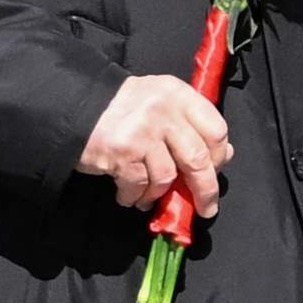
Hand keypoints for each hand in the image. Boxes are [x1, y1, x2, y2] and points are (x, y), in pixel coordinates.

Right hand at [79, 74, 232, 213]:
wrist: (77, 105)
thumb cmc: (125, 109)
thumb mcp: (163, 105)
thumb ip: (192, 126)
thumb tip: (225, 155)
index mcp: (179, 95)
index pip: (216, 129)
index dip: (218, 156)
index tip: (213, 171)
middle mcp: (164, 109)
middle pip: (198, 158)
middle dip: (204, 190)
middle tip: (205, 208)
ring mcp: (143, 130)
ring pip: (167, 176)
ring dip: (158, 194)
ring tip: (148, 198)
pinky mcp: (122, 151)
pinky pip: (140, 185)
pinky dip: (135, 197)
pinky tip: (129, 196)